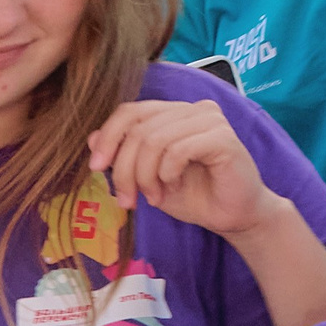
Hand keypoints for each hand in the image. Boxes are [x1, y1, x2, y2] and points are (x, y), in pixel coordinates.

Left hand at [85, 99, 278, 240]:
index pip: (131, 111)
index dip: (108, 137)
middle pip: (138, 128)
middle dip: (124, 169)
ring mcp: (210, 120)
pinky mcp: (223, 138)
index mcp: (174, 113)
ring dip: (145, 176)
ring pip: (155, 139)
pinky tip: (173, 186)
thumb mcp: (148, 177)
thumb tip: (92, 139)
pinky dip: (167, 173)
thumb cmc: (194, 195)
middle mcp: (193, 109)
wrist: (233, 216)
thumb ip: (125, 156)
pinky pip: (178, 150)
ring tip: (153, 198)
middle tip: (128, 200)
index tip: (95, 169)